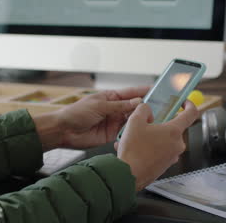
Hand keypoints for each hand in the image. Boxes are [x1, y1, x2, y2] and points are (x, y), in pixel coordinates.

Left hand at [33, 86, 148, 150]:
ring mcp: (114, 121)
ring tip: (153, 120)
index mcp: (111, 97)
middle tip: (160, 108)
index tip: (157, 90)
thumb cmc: (76, 113)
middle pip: (134, 107)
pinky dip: (133, 132)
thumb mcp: (99, 106)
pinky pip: (126, 132)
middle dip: (145, 107)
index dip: (144, 91)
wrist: (64, 131)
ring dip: (140, 120)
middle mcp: (115, 109)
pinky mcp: (112, 134)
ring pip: (132, 120)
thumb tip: (138, 102)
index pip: (131, 93)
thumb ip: (120, 106)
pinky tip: (140, 131)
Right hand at [116, 101, 198, 190]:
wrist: (129, 175)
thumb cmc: (134, 150)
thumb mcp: (135, 121)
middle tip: (145, 122)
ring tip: (134, 138)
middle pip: (173, 127)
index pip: (192, 114)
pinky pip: (160, 151)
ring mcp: (172, 156)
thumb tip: (147, 109)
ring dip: (151, 136)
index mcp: (174, 131)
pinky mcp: (165, 165)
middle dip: (159, 123)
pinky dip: (149, 147)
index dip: (189, 105)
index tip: (184, 102)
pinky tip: (134, 148)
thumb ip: (143, 109)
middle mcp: (177, 144)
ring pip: (164, 140)